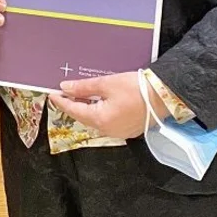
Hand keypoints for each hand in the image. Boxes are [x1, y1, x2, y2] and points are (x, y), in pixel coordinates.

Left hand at [47, 71, 169, 139]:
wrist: (164, 95)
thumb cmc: (137, 89)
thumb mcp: (107, 84)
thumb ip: (83, 88)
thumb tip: (66, 88)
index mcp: (100, 120)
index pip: (73, 111)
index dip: (61, 102)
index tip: (52, 94)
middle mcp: (108, 130)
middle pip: (83, 117)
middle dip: (73, 105)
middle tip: (64, 93)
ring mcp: (119, 132)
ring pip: (95, 120)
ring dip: (86, 109)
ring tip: (79, 95)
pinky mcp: (128, 129)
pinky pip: (107, 122)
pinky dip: (99, 112)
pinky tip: (98, 102)